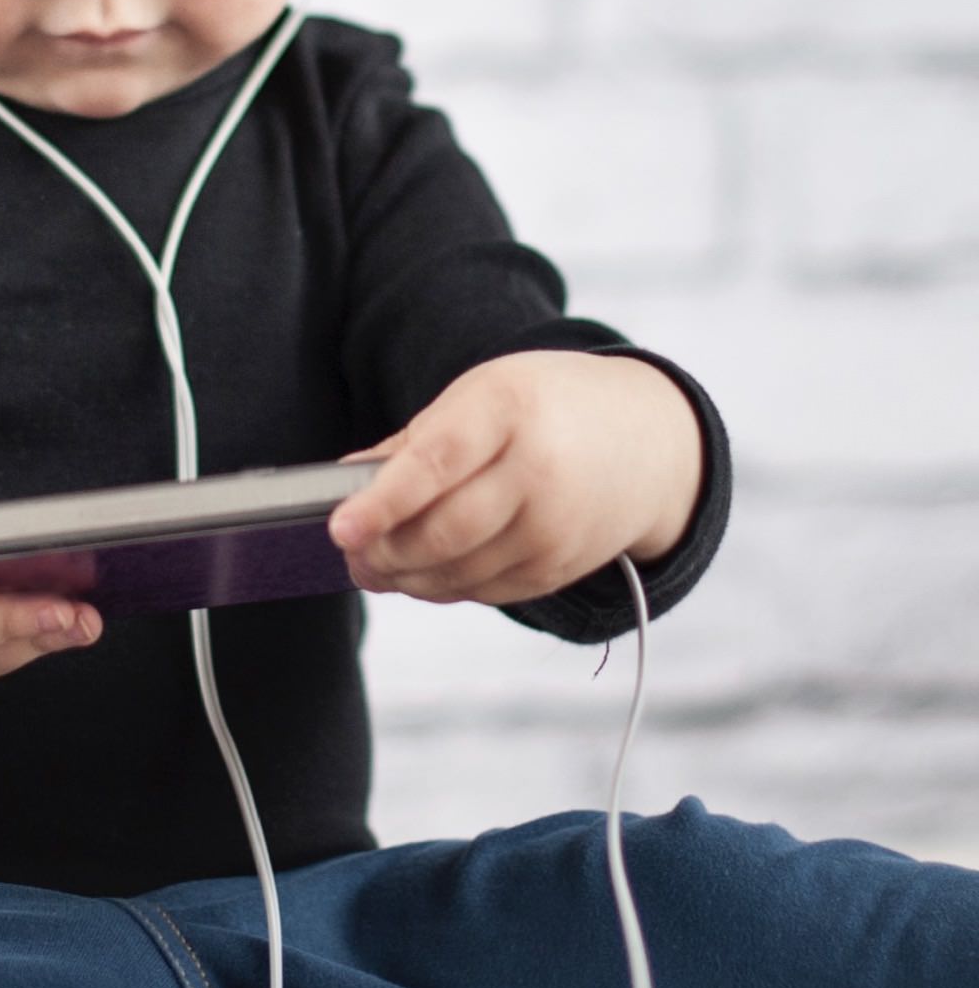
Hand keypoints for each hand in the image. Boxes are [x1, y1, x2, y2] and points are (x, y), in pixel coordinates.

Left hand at [328, 351, 703, 608]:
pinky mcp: (559, 567)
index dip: (383, 503)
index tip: (341, 527)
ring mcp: (555, 527)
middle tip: (349, 549)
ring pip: (459, 573)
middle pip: (444, 531)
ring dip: (405, 577)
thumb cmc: (548, 408)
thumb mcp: (483, 396)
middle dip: (384, 550)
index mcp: (509, 409)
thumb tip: (345, 483)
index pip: (437, 463)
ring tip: (373, 564)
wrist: (646, 440)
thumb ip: (414, 442)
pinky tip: (421, 572)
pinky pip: (484, 591)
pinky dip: (443, 587)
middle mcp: (539, 471)